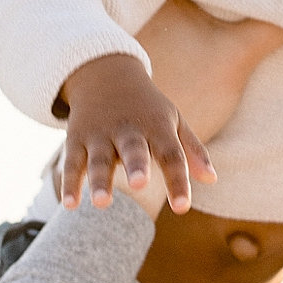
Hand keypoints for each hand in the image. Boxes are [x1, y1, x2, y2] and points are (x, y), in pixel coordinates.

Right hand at [59, 2, 282, 216]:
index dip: (177, 181)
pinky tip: (69, 205)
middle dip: (136, 165)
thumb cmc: (148, 108)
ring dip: (99, 180)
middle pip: (133, 149)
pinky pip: (71, 164)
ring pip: (99, 159)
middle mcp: (128, 130)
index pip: (171, 155)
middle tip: (140, 184)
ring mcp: (100, 134)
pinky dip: (70, 183)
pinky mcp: (76, 140)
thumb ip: (192, 151)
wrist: (106, 75)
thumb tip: (212, 179)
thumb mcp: (173, 121)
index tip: (182, 207)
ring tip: (102, 203)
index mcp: (157, 126)